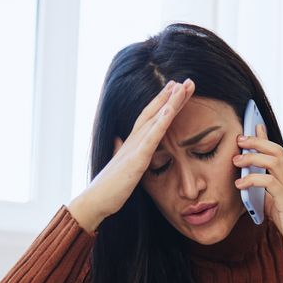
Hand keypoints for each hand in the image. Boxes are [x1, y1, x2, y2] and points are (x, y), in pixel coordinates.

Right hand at [75, 78, 194, 222]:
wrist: (95, 201)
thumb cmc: (109, 188)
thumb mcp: (120, 167)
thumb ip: (121, 152)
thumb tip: (117, 142)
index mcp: (132, 143)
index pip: (150, 118)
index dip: (162, 103)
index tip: (175, 89)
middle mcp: (133, 140)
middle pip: (154, 113)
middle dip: (171, 96)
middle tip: (186, 81)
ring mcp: (134, 148)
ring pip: (155, 119)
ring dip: (169, 102)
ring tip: (183, 86)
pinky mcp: (136, 159)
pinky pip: (151, 138)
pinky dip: (161, 122)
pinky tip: (171, 110)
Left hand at [233, 124, 282, 259]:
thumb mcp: (278, 205)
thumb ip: (268, 191)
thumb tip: (252, 181)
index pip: (280, 153)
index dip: (266, 139)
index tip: (254, 128)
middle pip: (277, 151)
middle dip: (257, 142)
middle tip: (240, 140)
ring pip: (273, 162)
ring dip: (252, 158)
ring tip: (236, 160)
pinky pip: (268, 182)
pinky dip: (252, 180)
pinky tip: (241, 184)